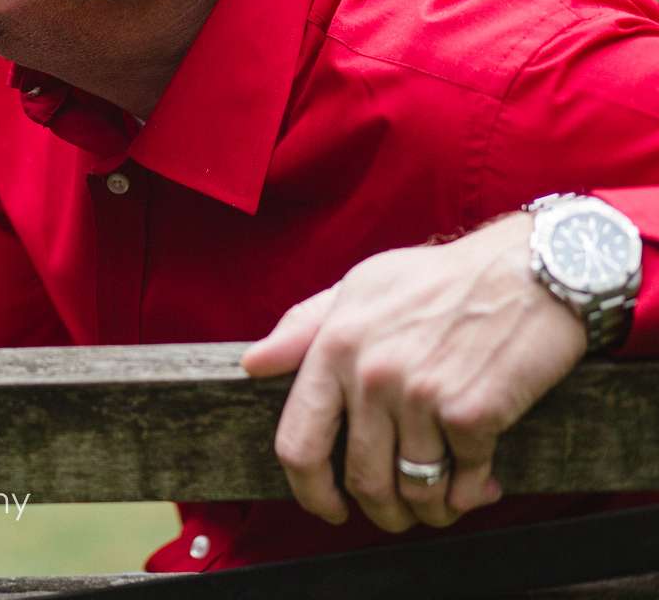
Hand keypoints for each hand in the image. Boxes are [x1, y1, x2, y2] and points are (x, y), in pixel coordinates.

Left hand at [242, 213, 585, 531]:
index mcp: (334, 346)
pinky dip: (471, 495)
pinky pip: (463, 483)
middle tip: (397, 514)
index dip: (309, 491)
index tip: (328, 507)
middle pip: (362, 480)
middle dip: (381, 511)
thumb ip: (304, 326)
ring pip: (414, 491)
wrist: (531, 271)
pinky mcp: (472, 412)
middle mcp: (371, 375)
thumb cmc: (442, 279)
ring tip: (442, 502)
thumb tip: (253, 364)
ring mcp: (420, 395)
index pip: (298, 442)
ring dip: (430, 510)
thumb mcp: (361, 287)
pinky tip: (480, 483)